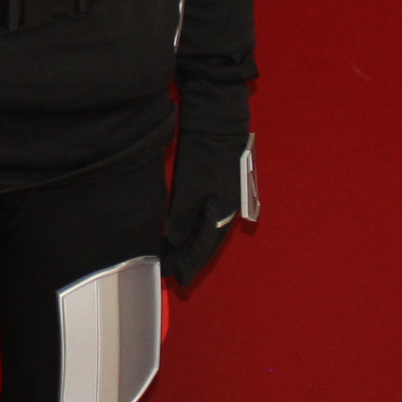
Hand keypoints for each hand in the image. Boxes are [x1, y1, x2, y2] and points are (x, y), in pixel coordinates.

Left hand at [162, 131, 249, 293]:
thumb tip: (175, 241)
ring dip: (192, 244)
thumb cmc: (204, 153)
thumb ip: (181, 218)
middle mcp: (229, 210)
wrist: (218, 121)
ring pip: (207, 230)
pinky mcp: (220, 187)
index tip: (178, 279)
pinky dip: (195, 228)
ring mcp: (226, 198)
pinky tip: (183, 231)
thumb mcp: (188, 188)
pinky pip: (207, 217)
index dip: (190, 264)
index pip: (205, 248)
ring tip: (175, 256)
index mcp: (224, 214)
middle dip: (190, 257)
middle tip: (172, 271)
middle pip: (208, 242)